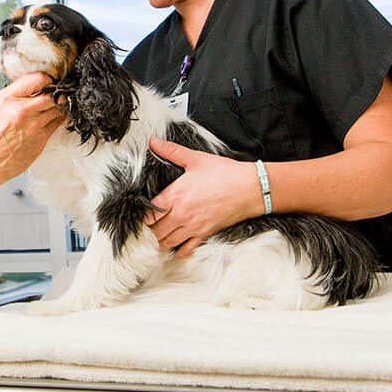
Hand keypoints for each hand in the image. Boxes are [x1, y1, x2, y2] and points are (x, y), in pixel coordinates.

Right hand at [0, 72, 65, 183]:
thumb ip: (16, 94)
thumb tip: (37, 84)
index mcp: (7, 98)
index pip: (38, 78)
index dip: (47, 80)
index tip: (49, 83)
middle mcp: (21, 110)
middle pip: (52, 94)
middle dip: (57, 93)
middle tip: (57, 94)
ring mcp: (33, 125)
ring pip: (59, 107)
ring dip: (61, 105)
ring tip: (57, 105)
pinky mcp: (41, 138)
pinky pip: (58, 122)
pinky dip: (60, 117)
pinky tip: (55, 117)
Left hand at [145, 136, 261, 257]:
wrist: (250, 188)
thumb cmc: (224, 173)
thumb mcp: (195, 158)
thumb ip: (171, 151)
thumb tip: (153, 141)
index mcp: (176, 195)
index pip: (149, 211)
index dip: (142, 214)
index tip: (140, 213)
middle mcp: (181, 214)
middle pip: (155, 230)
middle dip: (148, 230)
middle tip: (145, 228)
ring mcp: (193, 226)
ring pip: (167, 242)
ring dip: (159, 241)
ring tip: (155, 238)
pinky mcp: (205, 234)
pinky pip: (186, 249)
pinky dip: (178, 251)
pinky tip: (175, 247)